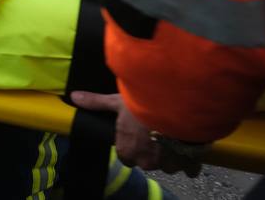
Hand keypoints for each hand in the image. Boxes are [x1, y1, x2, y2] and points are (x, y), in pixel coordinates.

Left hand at [70, 91, 201, 174]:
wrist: (176, 107)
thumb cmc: (143, 104)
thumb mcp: (117, 101)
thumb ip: (96, 103)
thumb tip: (74, 97)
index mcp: (128, 151)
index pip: (125, 157)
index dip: (130, 145)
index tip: (135, 134)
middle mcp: (147, 162)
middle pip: (146, 161)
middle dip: (150, 149)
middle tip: (154, 131)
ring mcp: (168, 164)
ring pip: (167, 164)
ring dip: (169, 153)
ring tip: (171, 134)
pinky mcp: (188, 163)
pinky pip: (189, 168)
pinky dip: (190, 160)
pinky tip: (188, 145)